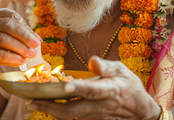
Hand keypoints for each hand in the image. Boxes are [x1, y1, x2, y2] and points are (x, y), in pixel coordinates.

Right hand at [0, 8, 40, 89]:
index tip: (35, 38)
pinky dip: (12, 58)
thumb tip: (37, 38)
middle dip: (24, 35)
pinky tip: (21, 61)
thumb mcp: (2, 37)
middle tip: (36, 45)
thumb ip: (18, 34)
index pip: (9, 15)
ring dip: (20, 47)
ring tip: (30, 54)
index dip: (24, 26)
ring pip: (2, 39)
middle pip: (6, 25)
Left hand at [29, 56, 160, 119]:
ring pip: (71, 117)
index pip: (93, 90)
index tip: (65, 86)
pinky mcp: (92, 119)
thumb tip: (92, 61)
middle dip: (52, 106)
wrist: (140, 110)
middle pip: (74, 110)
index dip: (80, 88)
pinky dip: (59, 114)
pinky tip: (47, 107)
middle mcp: (100, 105)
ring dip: (52, 111)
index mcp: (109, 90)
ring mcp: (95, 115)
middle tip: (33, 100)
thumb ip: (105, 66)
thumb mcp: (121, 70)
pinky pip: (73, 118)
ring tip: (34, 103)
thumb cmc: (129, 86)